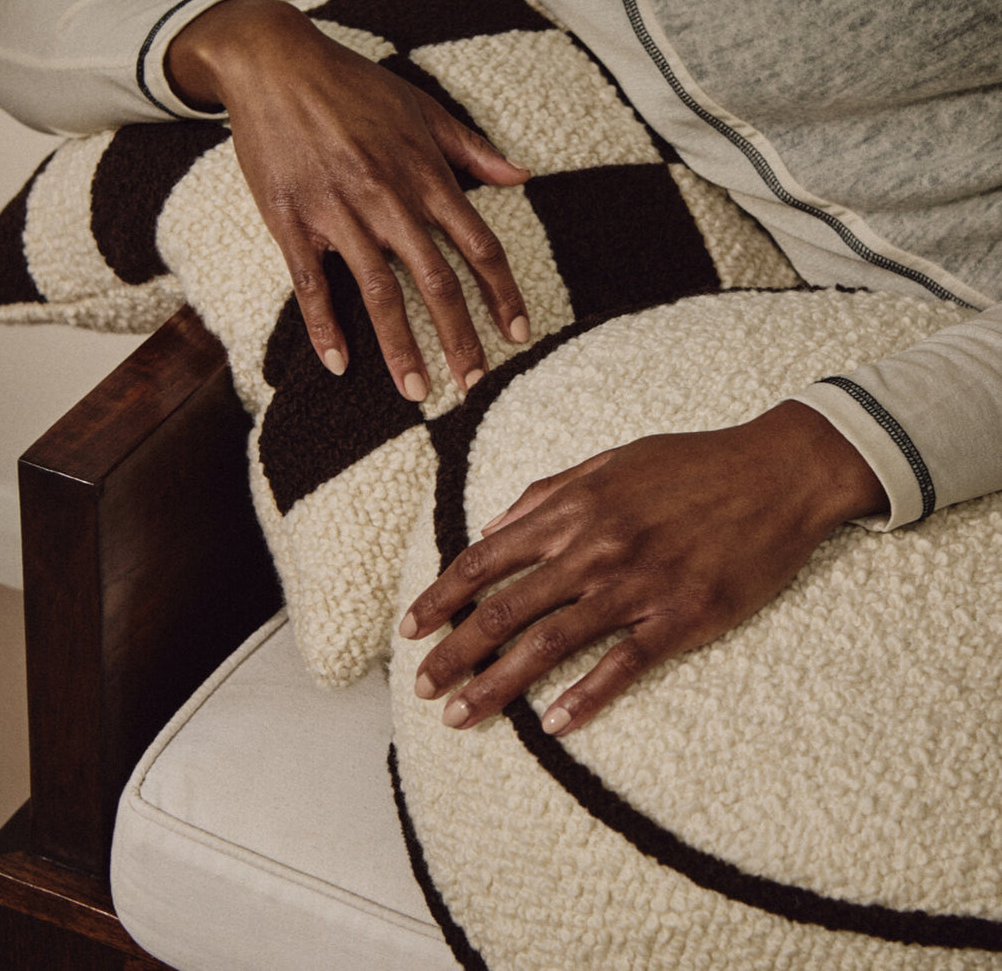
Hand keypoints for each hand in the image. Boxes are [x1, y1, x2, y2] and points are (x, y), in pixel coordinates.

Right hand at [166, 0, 530, 399]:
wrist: (273, 61)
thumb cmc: (353, 86)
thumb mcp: (422, 108)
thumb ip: (472, 149)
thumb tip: (521, 175)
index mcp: (425, 175)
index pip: (479, 246)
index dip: (503, 294)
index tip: (518, 334)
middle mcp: (389, 198)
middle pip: (436, 281)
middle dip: (460, 337)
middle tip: (473, 383)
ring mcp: (339, 212)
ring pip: (379, 292)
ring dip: (400, 347)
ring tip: (416, 391)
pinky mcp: (292, 221)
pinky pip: (312, 285)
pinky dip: (325, 328)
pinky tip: (339, 364)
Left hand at [400, 401, 887, 733]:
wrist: (777, 471)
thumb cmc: (690, 464)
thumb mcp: (610, 462)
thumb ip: (547, 493)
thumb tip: (491, 527)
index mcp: (573, 510)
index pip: (485, 561)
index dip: (441, 597)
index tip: (411, 628)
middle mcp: (594, 548)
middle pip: (506, 609)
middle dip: (455, 652)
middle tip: (421, 687)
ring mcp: (638, 584)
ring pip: (551, 643)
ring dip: (499, 684)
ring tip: (461, 715)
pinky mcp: (683, 615)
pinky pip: (625, 663)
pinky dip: (587, 697)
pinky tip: (554, 726)